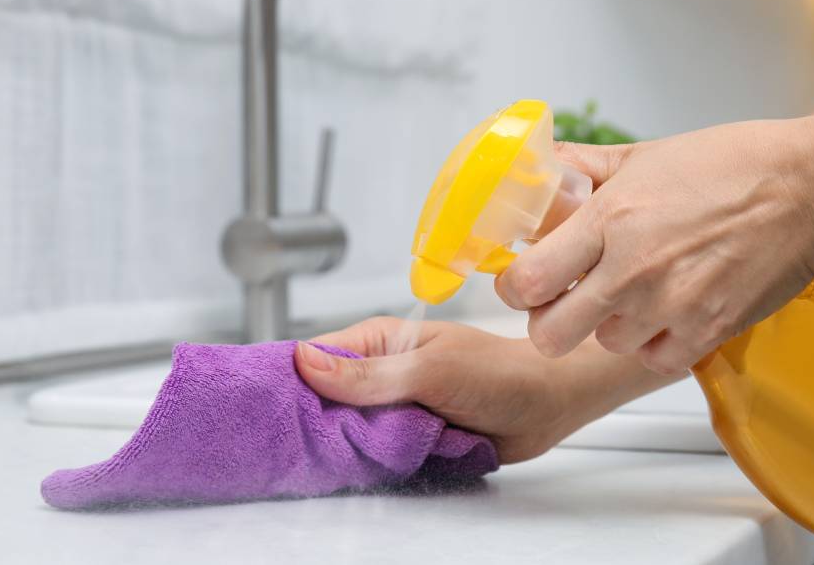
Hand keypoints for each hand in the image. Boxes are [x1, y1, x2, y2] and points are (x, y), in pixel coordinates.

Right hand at [294, 317, 577, 463]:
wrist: (547, 405)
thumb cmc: (499, 373)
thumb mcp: (430, 369)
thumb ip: (370, 374)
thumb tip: (305, 362)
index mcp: (378, 342)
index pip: (314, 357)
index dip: (289, 380)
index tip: (266, 407)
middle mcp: (379, 374)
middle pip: (324, 401)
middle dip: (316, 423)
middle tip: (298, 445)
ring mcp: (393, 408)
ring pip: (347, 434)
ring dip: (346, 448)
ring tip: (333, 461)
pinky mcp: (408, 439)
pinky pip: (374, 456)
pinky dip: (371, 465)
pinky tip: (361, 472)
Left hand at [495, 119, 813, 373]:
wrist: (809, 189)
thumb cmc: (730, 165)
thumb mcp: (643, 154)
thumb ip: (581, 169)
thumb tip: (536, 171)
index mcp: (610, 220)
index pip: (526, 282)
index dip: (515, 287)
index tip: (525, 280)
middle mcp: (634, 270)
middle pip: (550, 335)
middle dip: (549, 320)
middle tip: (566, 299)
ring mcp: (673, 307)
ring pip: (604, 345)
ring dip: (609, 325)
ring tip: (635, 291)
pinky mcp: (708, 332)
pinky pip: (653, 359)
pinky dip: (654, 342)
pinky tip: (668, 309)